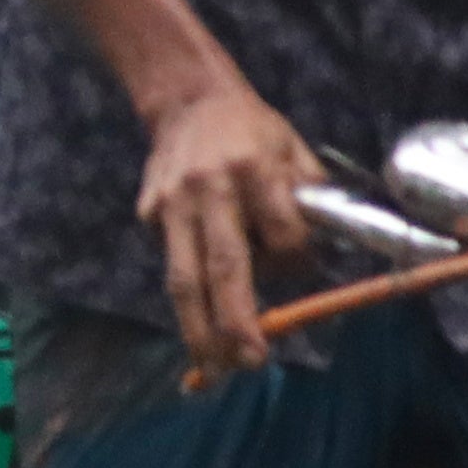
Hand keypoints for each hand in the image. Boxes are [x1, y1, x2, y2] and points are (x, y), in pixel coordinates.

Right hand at [137, 75, 322, 384]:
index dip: (297, 260)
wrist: (188, 100)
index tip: (304, 268)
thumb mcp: (294, 151)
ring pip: (184, 279)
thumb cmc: (253, 130)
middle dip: (237, 321)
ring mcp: (172, 205)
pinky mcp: (150, 214)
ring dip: (199, 329)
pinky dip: (190, 298)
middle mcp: (210, 190)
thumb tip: (317, 261)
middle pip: (223, 267)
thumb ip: (308, 201)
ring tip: (213, 367)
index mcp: (256, 169)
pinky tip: (201, 322)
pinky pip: (174, 263)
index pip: (282, 232)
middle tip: (251, 362)